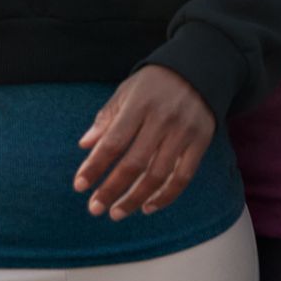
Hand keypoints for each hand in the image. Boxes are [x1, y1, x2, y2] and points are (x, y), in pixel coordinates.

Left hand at [74, 66, 213, 220]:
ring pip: (158, 175)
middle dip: (111, 189)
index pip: (113, 142)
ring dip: (135, 198)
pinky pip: (183, 176)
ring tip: (116, 212)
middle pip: (134, 163)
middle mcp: (163, 119)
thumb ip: (106, 118)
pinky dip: (166, 196)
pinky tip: (148, 206)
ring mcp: (184, 131)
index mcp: (140, 104)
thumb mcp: (127, 91)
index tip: (79, 186)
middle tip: (94, 208)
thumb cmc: (155, 83)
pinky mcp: (201, 141)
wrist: (200, 68)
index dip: (95, 166)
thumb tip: (85, 146)